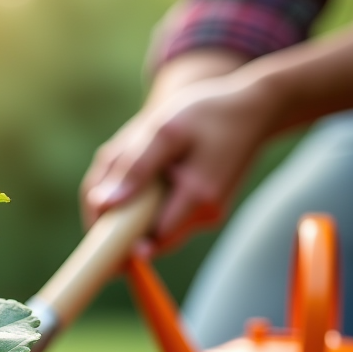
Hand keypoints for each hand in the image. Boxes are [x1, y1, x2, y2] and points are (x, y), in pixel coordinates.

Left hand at [81, 74, 279, 252]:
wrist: (256, 110)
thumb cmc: (208, 113)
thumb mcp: (165, 130)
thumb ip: (134, 167)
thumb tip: (103, 205)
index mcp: (197, 198)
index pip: (146, 241)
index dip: (116, 240)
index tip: (97, 230)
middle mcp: (205, 215)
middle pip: (146, 237)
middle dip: (119, 215)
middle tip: (113, 170)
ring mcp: (206, 216)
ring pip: (153, 225)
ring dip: (133, 203)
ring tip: (136, 156)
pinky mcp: (204, 210)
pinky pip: (165, 213)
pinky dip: (149, 196)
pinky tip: (153, 162)